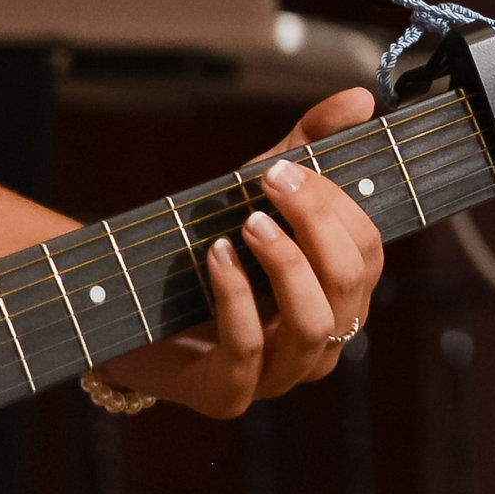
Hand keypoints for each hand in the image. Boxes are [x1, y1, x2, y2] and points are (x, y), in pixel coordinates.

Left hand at [97, 89, 388, 418]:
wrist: (125, 313)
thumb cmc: (207, 251)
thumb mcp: (255, 193)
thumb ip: (308, 143)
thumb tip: (361, 98)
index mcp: (342, 297)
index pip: (369, 252)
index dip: (339, 207)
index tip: (293, 169)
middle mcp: (322, 341)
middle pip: (349, 283)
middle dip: (315, 225)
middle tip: (274, 182)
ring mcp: (278, 375)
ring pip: (312, 324)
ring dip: (285, 264)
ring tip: (249, 223)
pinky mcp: (226, 395)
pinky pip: (246, 350)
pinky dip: (235, 297)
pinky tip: (216, 255)